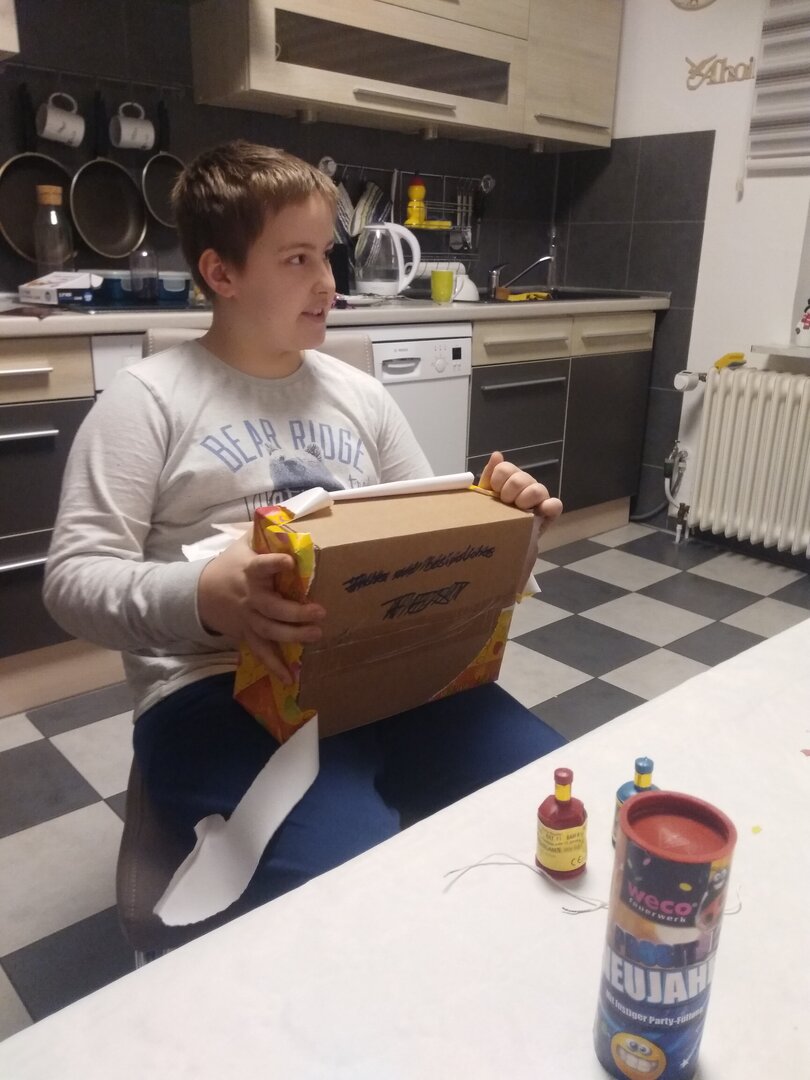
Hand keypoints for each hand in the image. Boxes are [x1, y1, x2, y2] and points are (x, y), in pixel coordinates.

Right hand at [197, 531, 325, 682]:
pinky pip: (261, 653)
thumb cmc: (230, 565)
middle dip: (295, 612)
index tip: (289, 562)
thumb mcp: (244, 544)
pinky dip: (275, 667)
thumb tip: (290, 516)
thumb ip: (266, 533)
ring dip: (293, 635)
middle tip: (319, 611)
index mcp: (249, 571)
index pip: (261, 566)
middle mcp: (250, 597)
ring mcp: (248, 619)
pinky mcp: (247, 634)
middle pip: (272, 608)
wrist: (199, 593)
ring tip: (316, 634)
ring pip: (270, 631)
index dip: (274, 564)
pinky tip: (290, 679)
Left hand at [479, 451, 562, 527]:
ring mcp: (540, 498)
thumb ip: (489, 476)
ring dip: (525, 499)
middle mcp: (527, 484)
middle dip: (509, 492)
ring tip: (519, 509)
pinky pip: (555, 505)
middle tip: (505, 503)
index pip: (506, 468)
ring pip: (536, 489)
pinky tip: (541, 510)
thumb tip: (497, 454)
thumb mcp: (485, 497)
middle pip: (520, 478)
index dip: (497, 480)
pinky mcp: (549, 513)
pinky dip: (550, 506)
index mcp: (511, 478)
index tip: (494, 492)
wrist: (501, 541)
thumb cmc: (493, 515)